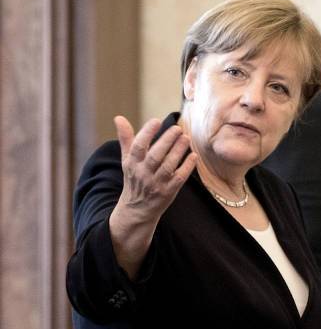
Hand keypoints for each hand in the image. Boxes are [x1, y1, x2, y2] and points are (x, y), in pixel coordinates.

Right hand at [109, 116, 196, 277]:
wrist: (137, 210)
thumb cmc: (134, 180)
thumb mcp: (127, 161)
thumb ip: (126, 139)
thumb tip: (119, 118)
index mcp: (133, 164)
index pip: (138, 147)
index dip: (147, 133)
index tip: (156, 121)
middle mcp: (144, 174)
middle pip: (155, 156)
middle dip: (167, 141)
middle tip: (177, 128)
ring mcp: (156, 184)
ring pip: (168, 166)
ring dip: (178, 151)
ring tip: (186, 138)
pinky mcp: (168, 192)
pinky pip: (179, 178)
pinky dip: (187, 167)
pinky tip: (193, 156)